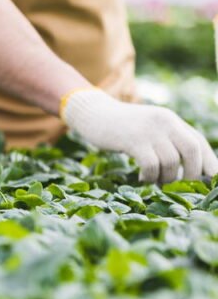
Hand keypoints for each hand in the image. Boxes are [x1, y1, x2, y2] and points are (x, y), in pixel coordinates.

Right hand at [63, 89, 217, 183]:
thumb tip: (187, 169)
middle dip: (192, 173)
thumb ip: (166, 140)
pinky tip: (143, 178)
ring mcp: (149, 130)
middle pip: (192, 150)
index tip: (210, 179)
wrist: (93, 113)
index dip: (208, 162)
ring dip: (166, 178)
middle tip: (180, 184)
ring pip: (171, 161)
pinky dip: (150, 176)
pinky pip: (151, 164)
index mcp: (171, 120)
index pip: (198, 141)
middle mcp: (165, 122)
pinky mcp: (132, 140)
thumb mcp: (148, 128)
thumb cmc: (120, 127)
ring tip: (155, 181)